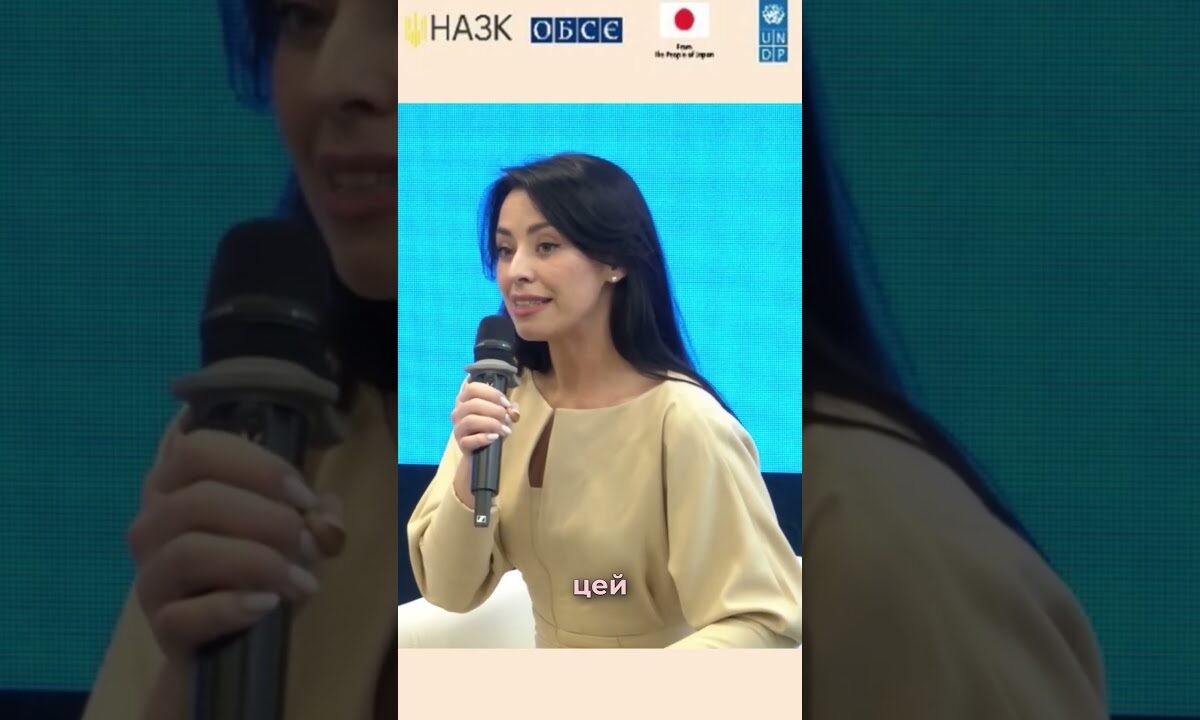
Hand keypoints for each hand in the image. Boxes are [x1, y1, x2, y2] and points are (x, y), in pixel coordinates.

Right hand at [126, 425, 343, 661]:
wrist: (237, 638)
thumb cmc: (262, 567)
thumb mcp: (296, 531)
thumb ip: (315, 515)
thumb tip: (326, 519)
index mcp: (178, 485)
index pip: (197, 450)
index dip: (257, 467)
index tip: (303, 496)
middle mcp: (154, 524)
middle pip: (197, 499)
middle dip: (268, 519)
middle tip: (309, 546)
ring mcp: (151, 576)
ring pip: (188, 552)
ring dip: (257, 562)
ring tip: (301, 582)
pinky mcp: (160, 626)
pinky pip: (183, 614)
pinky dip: (232, 606)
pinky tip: (268, 604)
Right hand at [450, 381, 518, 454]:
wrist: (483, 451)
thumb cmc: (491, 428)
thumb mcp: (502, 416)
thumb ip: (509, 409)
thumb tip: (513, 409)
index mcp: (466, 400)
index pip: (473, 388)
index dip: (492, 393)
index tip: (506, 403)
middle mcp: (458, 412)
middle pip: (473, 403)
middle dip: (495, 410)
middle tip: (507, 418)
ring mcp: (458, 428)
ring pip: (470, 420)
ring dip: (492, 423)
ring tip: (505, 430)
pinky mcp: (461, 444)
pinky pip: (469, 440)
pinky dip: (484, 438)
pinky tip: (495, 437)